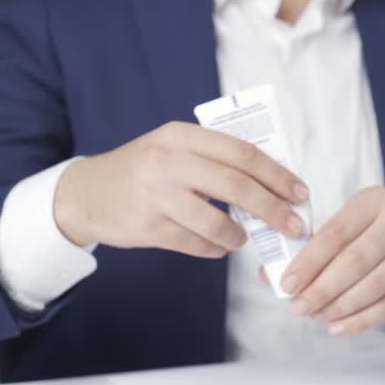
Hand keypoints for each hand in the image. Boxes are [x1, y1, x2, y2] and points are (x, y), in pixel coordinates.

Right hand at [52, 122, 308, 255]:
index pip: (241, 152)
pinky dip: (214, 249)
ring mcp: (155, 195)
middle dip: (272, 209)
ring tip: (243, 238)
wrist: (86, 193)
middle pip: (235, 186)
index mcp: (181, 135)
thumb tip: (272, 180)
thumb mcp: (172, 148)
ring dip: (239, 235)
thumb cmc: (143, 170)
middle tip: (292, 225)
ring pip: (216, 221)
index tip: (299, 192)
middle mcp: (167, 161)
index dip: (276, 174)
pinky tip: (218, 247)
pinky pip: (194, 243)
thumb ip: (214, 158)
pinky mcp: (146, 227)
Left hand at [280, 186, 384, 336]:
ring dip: (341, 307)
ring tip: (317, 317)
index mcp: (372, 201)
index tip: (287, 285)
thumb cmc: (378, 228)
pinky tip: (340, 327)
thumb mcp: (353, 221)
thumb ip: (315, 245)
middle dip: (322, 289)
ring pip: (374, 286)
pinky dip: (362, 319)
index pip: (335, 234)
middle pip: (355, 262)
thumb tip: (270, 275)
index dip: (309, 262)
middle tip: (298, 308)